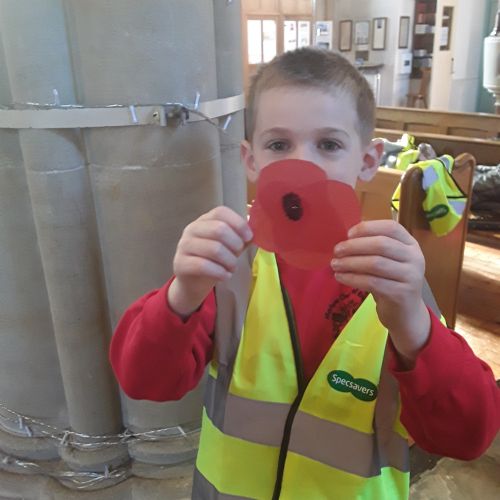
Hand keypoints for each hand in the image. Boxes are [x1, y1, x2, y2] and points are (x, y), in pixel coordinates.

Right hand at [168, 206, 252, 317]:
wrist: (193, 283)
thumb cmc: (214, 261)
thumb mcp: (229, 247)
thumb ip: (241, 237)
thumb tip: (258, 229)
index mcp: (204, 220)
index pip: (221, 212)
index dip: (238, 223)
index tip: (248, 237)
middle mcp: (192, 229)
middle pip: (219, 229)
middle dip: (235, 245)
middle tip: (238, 255)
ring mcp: (184, 245)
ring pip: (214, 249)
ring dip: (230, 261)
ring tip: (232, 268)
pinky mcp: (180, 263)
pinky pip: (203, 265)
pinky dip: (219, 272)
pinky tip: (225, 276)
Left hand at [331, 220, 430, 367]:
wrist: (406, 313)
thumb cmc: (391, 281)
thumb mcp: (388, 261)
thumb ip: (373, 247)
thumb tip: (346, 238)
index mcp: (411, 244)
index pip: (391, 227)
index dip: (368, 228)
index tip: (348, 233)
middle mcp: (415, 257)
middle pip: (381, 244)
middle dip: (355, 246)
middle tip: (336, 250)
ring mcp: (410, 276)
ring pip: (375, 263)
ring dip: (350, 262)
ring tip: (335, 264)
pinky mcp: (401, 293)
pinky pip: (372, 282)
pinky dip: (352, 278)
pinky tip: (340, 277)